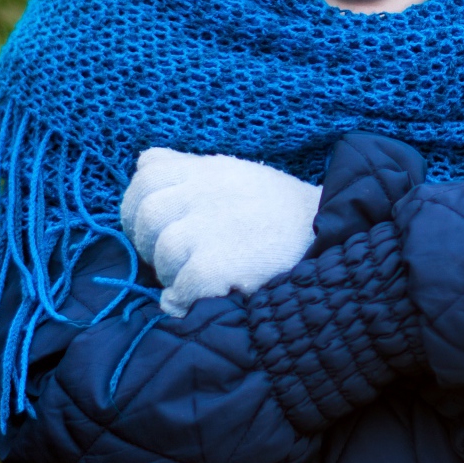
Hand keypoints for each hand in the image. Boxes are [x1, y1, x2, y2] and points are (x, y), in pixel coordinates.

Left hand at [119, 148, 321, 315]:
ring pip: (163, 253)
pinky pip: (181, 287)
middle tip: (172, 260)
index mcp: (206, 169)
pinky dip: (180, 300)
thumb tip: (143, 162)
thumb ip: (186, 167)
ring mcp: (212, 227)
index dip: (136, 207)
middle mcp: (206, 191)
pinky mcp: (220, 264)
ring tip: (195, 279)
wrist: (327, 232)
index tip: (150, 231)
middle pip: (147, 216)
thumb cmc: (277, 208)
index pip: (146, 176)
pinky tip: (195, 300)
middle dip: (149, 244)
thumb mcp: (232, 172)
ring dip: (171, 274)